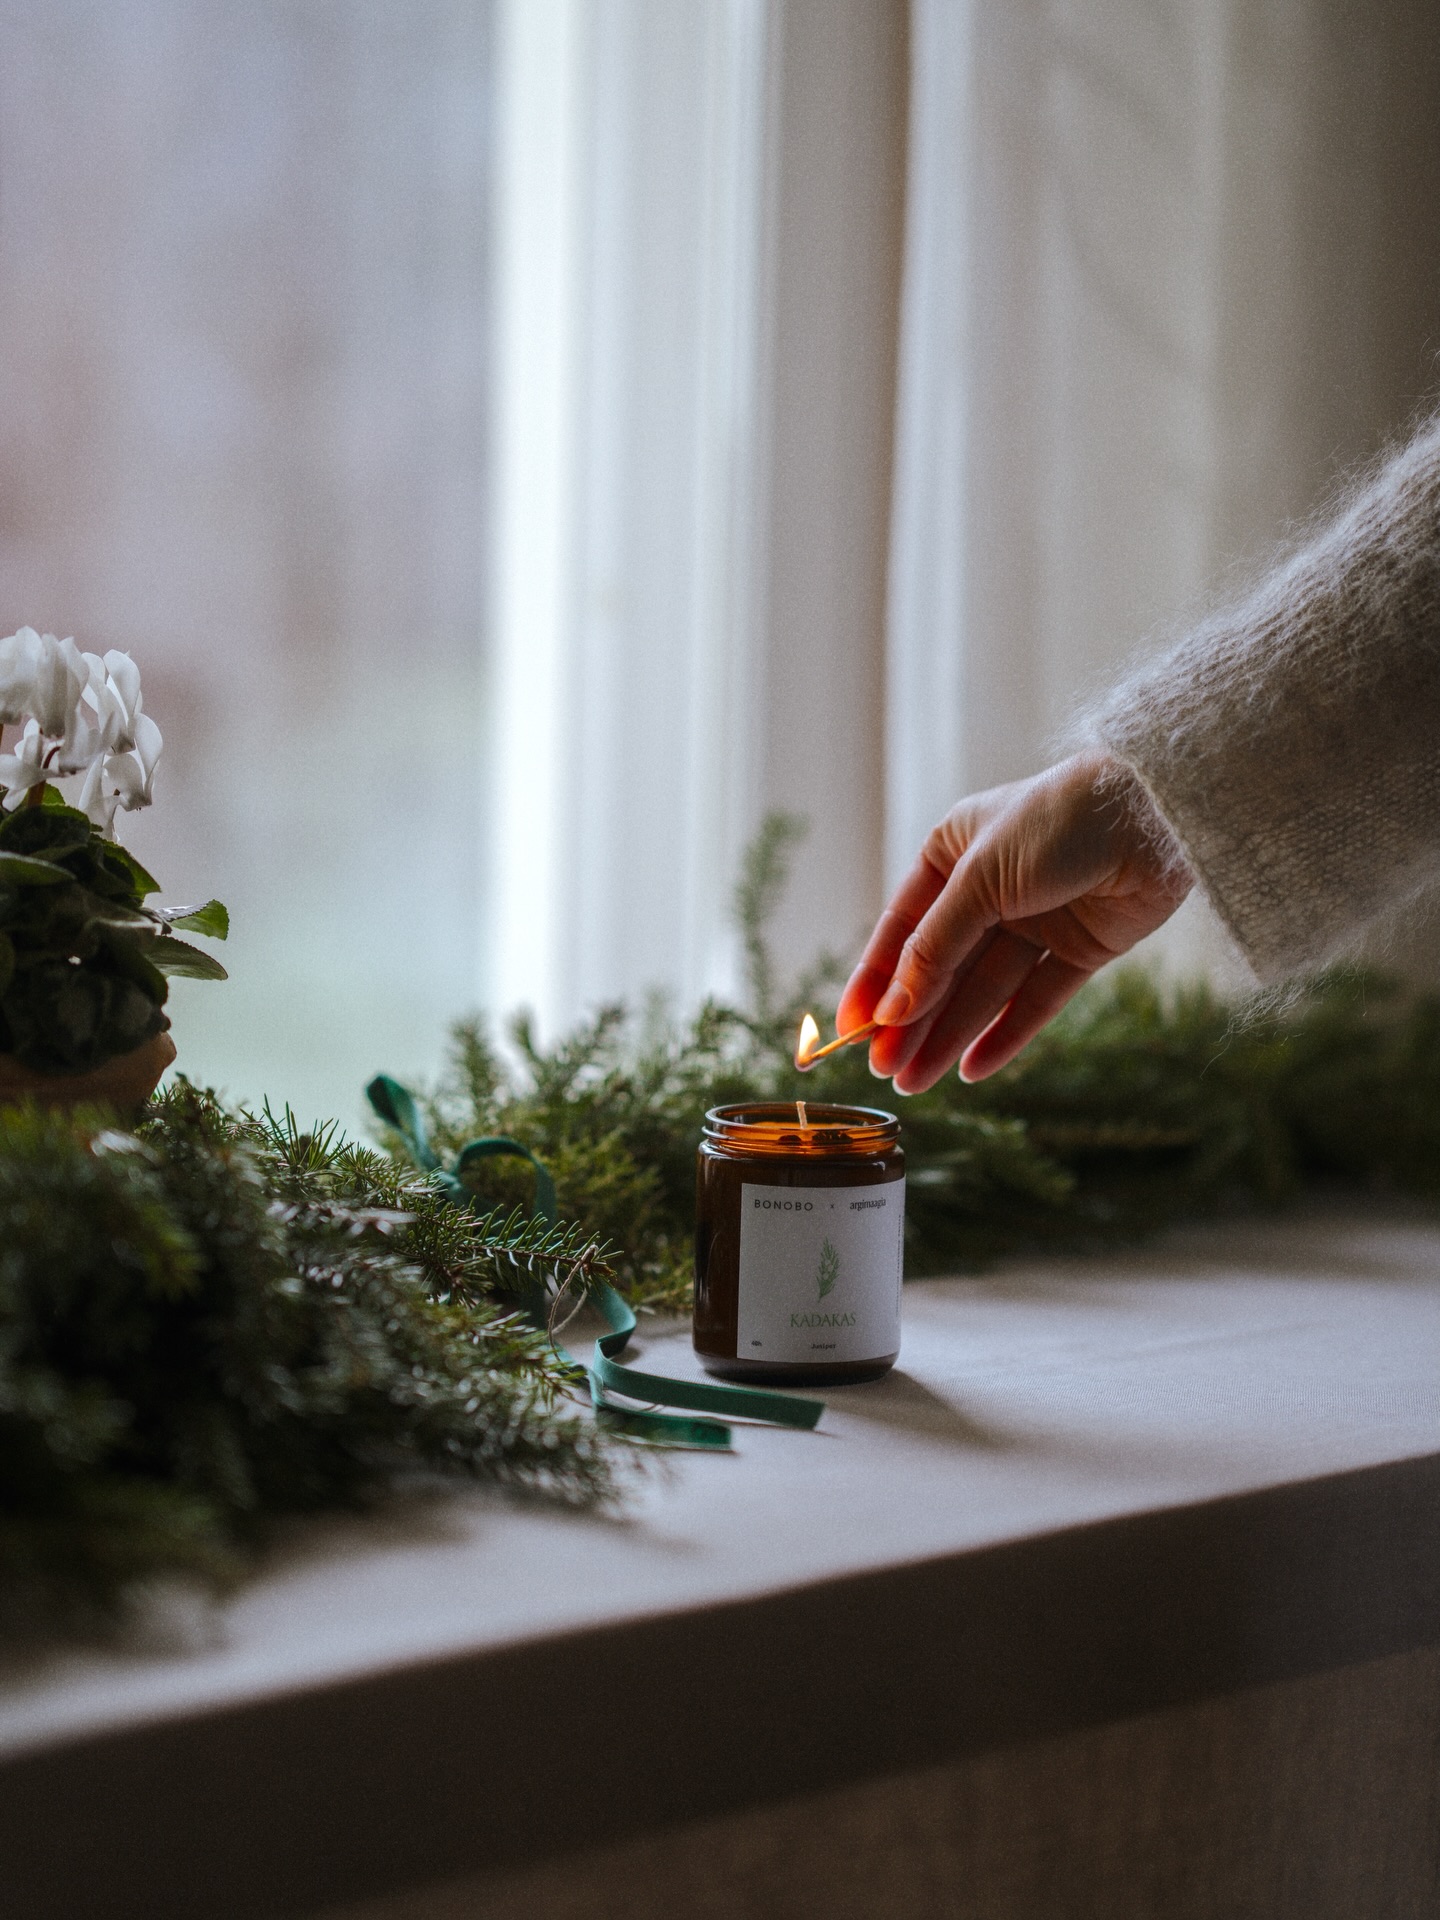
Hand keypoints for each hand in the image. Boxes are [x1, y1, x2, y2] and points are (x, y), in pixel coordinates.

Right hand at [838, 753, 1191, 1091]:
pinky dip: (1005, 1034)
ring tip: (915, 1081)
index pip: (902, 928)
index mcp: (951, 852)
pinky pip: (1036, 999)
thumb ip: (935, 949)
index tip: (850, 1029)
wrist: (1154, 814)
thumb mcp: (978, 881)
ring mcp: (1036, 919)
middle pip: (942, 966)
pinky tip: (972, 1070)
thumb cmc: (1055, 822)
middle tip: (882, 1069)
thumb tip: (891, 1010)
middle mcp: (990, 888)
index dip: (875, 980)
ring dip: (949, 1035)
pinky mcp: (1080, 947)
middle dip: (911, 1020)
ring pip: (984, 989)